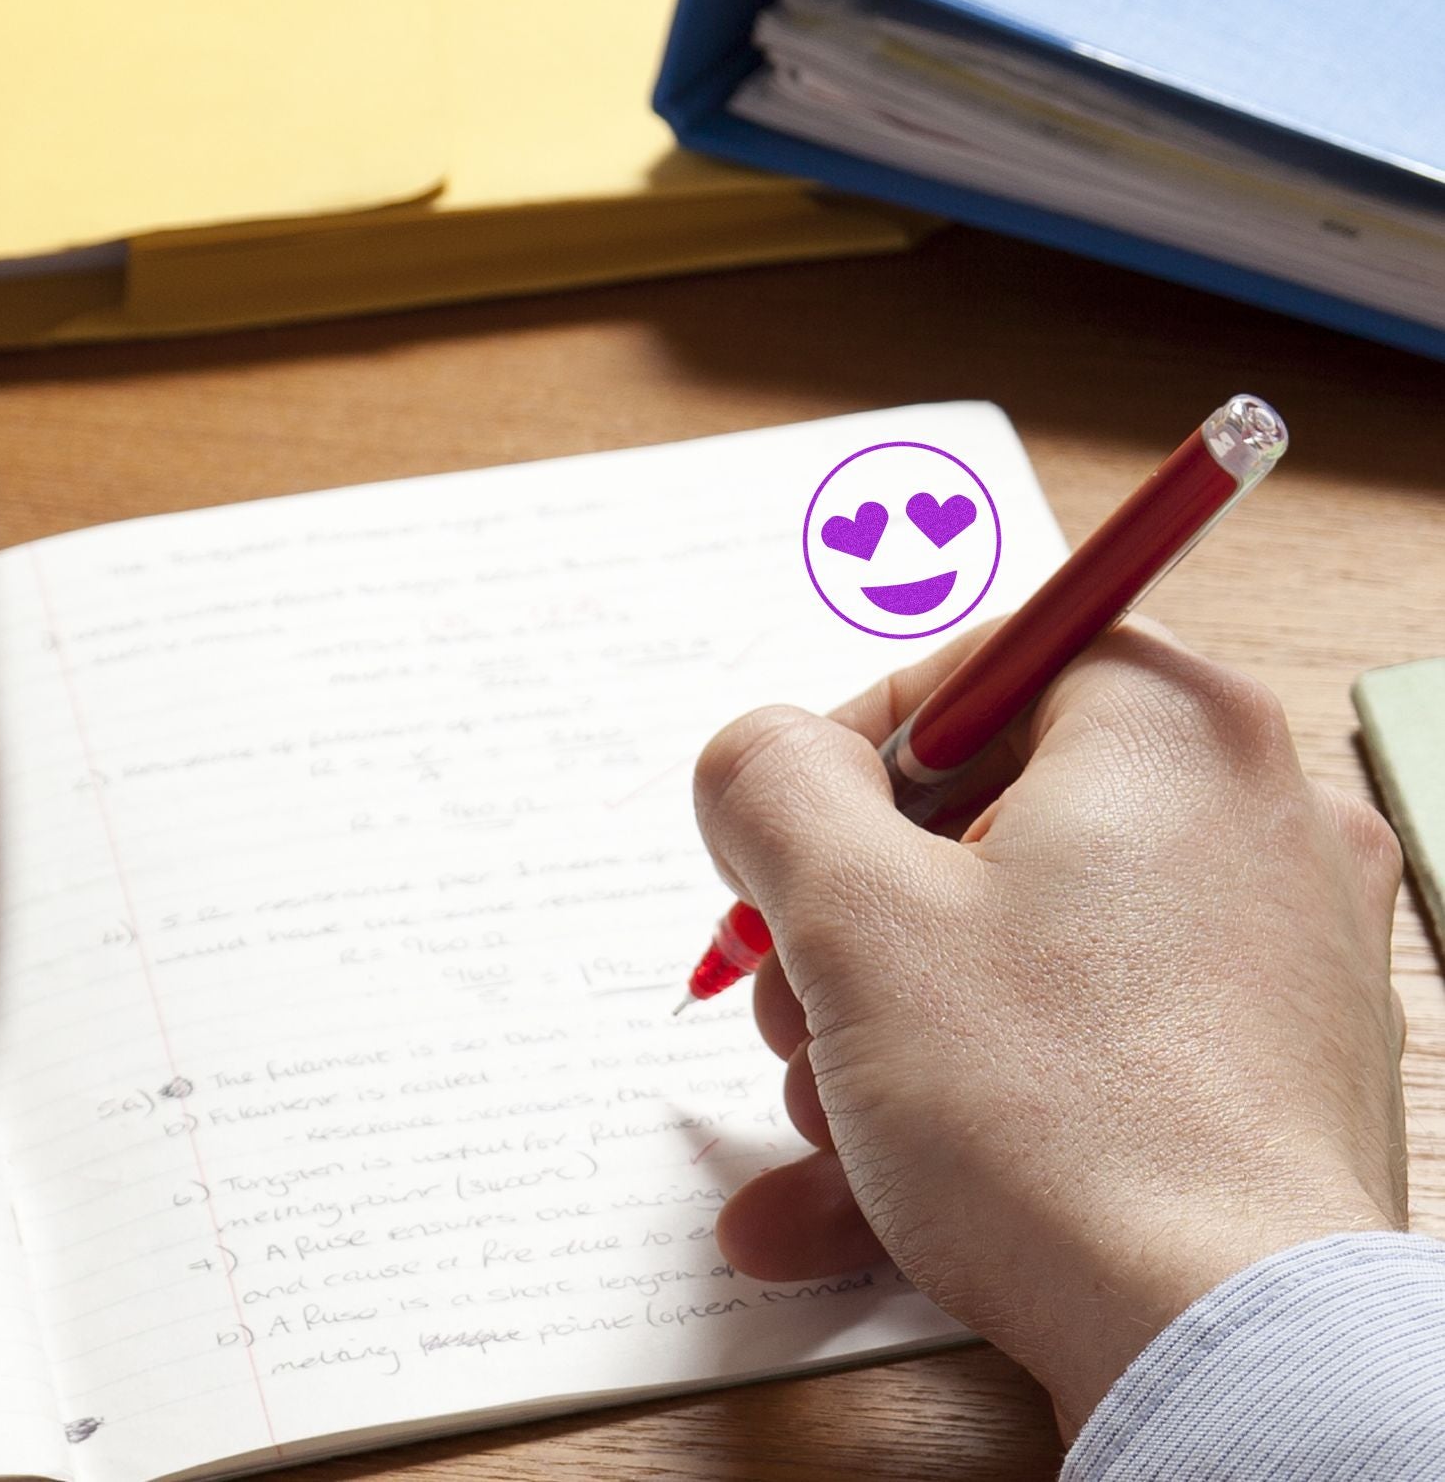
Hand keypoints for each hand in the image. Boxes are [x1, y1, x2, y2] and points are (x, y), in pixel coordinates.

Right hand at [693, 618, 1406, 1437]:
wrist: (1228, 1354)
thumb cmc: (1057, 1116)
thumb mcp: (852, 916)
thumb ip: (769, 784)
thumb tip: (760, 758)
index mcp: (1170, 729)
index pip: (973, 671)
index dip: (845, 756)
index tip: (781, 850)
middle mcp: (1245, 815)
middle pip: (984, 821)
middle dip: (850, 922)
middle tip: (790, 996)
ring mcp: (1266, 946)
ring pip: (1018, 947)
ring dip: (884, 1026)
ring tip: (822, 1118)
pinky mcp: (1259, 1061)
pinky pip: (1076, 1042)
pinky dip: (963, 1097)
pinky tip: (843, 1195)